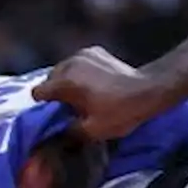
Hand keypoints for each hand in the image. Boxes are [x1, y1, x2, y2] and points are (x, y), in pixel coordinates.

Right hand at [32, 47, 164, 140]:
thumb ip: (68, 133)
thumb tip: (55, 136)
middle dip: (56, 93)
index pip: (38, 92)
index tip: (54, 114)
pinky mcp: (94, 51)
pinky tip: (94, 83)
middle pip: (50, 80)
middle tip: (70, 108)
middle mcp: (69, 63)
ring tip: (83, 95)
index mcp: (65, 82)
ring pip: (62, 69)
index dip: (44, 106)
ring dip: (67, 81)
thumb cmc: (120, 112)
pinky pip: (77, 63)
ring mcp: (82, 54)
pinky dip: (80, 72)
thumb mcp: (93, 131)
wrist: (148, 90)